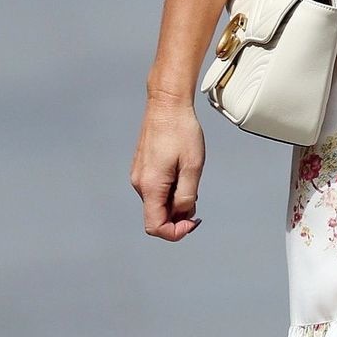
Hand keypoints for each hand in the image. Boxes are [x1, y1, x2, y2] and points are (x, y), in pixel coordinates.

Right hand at [130, 90, 205, 237]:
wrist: (167, 104)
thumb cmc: (181, 131)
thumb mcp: (192, 167)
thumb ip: (187, 196)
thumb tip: (182, 215)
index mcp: (151, 186)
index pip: (155, 227)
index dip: (176, 232)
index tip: (193, 221)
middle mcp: (140, 183)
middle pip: (156, 216)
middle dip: (178, 216)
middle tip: (197, 199)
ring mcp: (139, 175)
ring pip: (157, 203)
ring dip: (175, 202)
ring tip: (190, 180)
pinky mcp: (142, 168)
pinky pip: (155, 190)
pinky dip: (170, 191)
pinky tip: (182, 174)